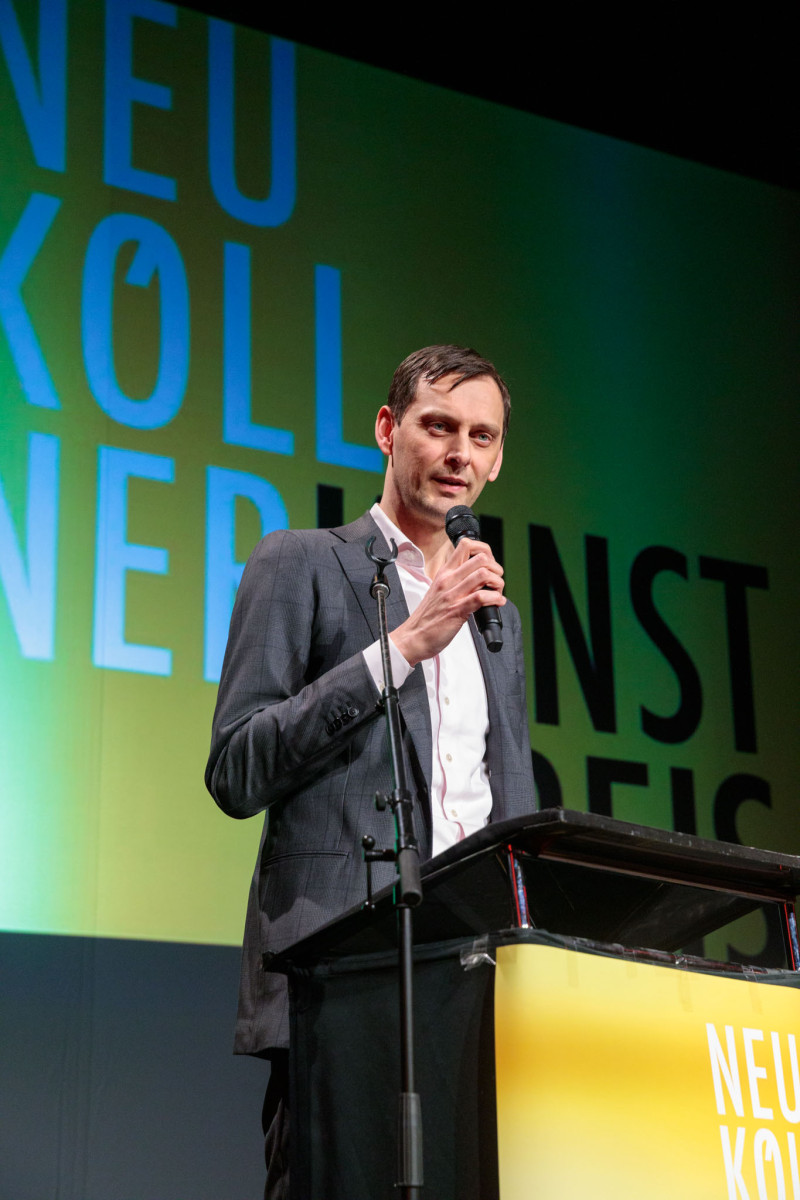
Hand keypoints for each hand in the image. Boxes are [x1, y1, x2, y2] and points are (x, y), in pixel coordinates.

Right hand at [389, 538, 505, 665]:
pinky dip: (495, 599)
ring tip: (497, 592)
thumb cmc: (427, 617)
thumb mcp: (439, 591)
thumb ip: (455, 581)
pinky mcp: (457, 610)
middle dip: (496, 568)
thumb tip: (478, 579)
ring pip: (483, 574)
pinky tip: (497, 603)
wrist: (413, 637)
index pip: (466, 545)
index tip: (490, 563)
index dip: (484, 550)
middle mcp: (448, 580)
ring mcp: (453, 594)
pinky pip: (481, 597)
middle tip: (496, 581)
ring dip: (498, 583)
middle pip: (481, 558)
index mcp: (444, 573)